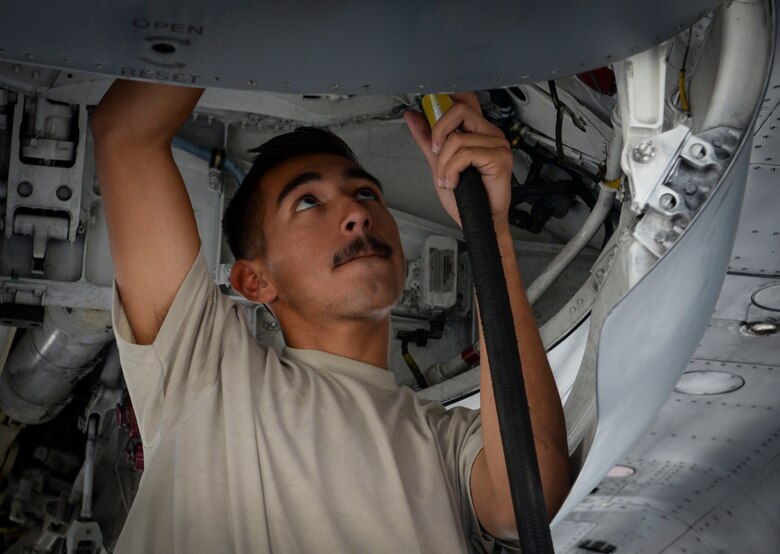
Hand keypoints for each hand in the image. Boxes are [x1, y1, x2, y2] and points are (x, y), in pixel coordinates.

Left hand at [404, 93, 512, 229]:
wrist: (477, 221)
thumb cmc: (466, 197)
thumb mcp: (439, 163)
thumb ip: (427, 140)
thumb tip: (413, 116)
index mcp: (477, 131)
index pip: (466, 100)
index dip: (449, 95)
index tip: (432, 102)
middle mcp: (490, 134)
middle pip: (459, 111)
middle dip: (438, 133)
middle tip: (435, 153)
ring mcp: (498, 144)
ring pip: (457, 139)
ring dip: (443, 164)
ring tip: (447, 179)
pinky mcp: (500, 158)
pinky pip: (465, 154)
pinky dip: (452, 170)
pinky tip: (454, 182)